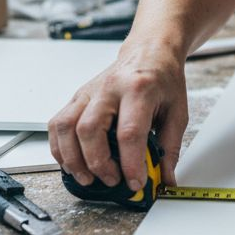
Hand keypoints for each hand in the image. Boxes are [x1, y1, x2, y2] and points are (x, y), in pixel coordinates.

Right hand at [47, 44, 187, 192]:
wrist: (149, 51)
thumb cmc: (162, 79)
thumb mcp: (177, 112)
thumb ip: (170, 148)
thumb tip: (165, 180)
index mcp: (139, 89)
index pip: (129, 132)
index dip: (130, 163)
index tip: (135, 182)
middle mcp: (109, 88)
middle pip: (90, 129)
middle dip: (97, 163)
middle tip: (112, 180)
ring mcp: (89, 92)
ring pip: (66, 126)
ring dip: (73, 158)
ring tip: (88, 177)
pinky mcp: (77, 97)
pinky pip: (56, 124)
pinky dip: (59, 148)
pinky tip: (72, 162)